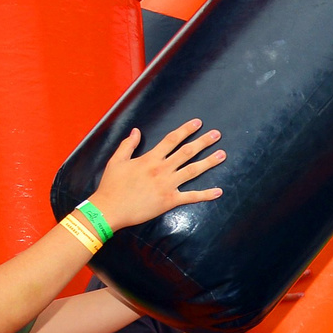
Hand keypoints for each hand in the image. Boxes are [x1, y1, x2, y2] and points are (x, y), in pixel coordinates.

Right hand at [89, 120, 224, 228]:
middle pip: (187, 152)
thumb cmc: (111, 185)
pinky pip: (191, 197)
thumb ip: (128, 145)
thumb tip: (136, 131)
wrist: (109, 209)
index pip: (171, 140)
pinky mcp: (169, 200)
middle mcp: (162, 169)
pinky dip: (205, 195)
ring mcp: (167, 185)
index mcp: (150, 159)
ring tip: (223, 155)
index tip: (198, 123)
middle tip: (217, 134)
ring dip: (209, 162)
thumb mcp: (116, 161)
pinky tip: (218, 191)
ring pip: (193, 171)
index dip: (186, 130)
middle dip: (203, 142)